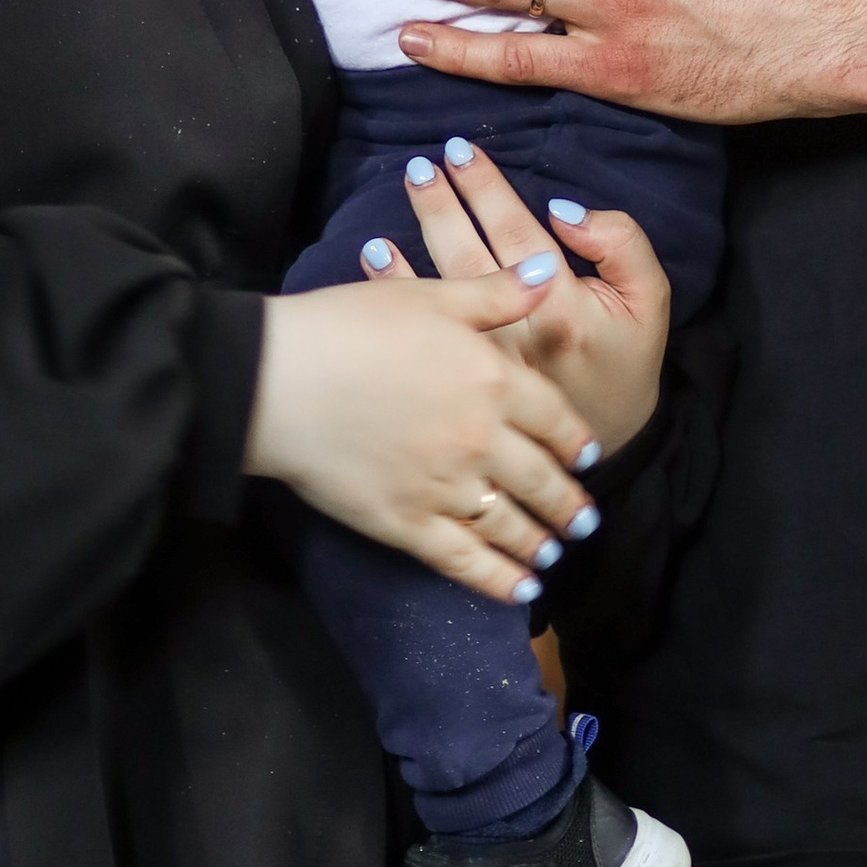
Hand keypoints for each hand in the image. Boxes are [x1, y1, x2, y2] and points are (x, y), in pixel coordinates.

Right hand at [243, 272, 597, 602]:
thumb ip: (494, 294)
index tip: (588, 457)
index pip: (556, 420)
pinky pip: (466, 560)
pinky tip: (521, 590)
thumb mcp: (429, 295)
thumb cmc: (348, 326)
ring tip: (553, 555)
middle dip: (568, 505)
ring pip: (510, 525)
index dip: (576, 442)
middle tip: (584, 523)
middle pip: (541, 480)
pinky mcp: (406, 523)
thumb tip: (545, 276)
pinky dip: (499, 580)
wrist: (278, 380)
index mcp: (493, 380)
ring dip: (539, 543)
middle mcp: (481, 439)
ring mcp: (445, 487)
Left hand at [359, 133, 670, 459]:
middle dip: (444, 201)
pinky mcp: (456, 380)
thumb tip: (564, 210)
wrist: (596, 445)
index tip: (460, 152)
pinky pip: (421, 327)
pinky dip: (394, 286)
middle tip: (422, 163)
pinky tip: (375, 252)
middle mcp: (514, 332)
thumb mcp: (649, 303)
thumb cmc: (623, 365)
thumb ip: (622, 245)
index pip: (516, 231)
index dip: (486, 188)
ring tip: (407, 186)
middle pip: (470, 252)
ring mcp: (480, 359)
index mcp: (561, 308)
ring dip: (418, 231)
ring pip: (442, 285)